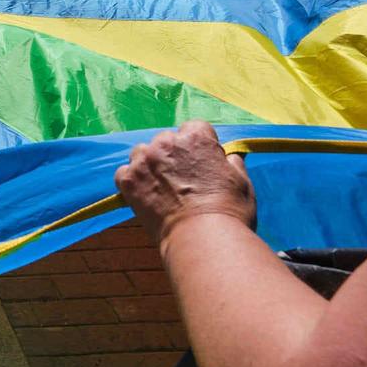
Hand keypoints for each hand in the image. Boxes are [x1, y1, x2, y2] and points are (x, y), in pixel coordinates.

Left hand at [114, 120, 254, 248]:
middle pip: (167, 140)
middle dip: (174, 155)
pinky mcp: (129, 180)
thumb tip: (229, 157)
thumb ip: (233, 163)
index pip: (195, 128)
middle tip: (183, 179)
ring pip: (142, 152)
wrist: (202, 238)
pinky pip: (125, 173)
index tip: (203, 162)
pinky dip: (133, 181)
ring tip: (162, 186)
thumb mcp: (241, 181)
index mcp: (196, 137)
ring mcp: (145, 161)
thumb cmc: (229, 210)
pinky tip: (145, 195)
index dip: (201, 146)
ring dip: (150, 164)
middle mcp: (167, 142)